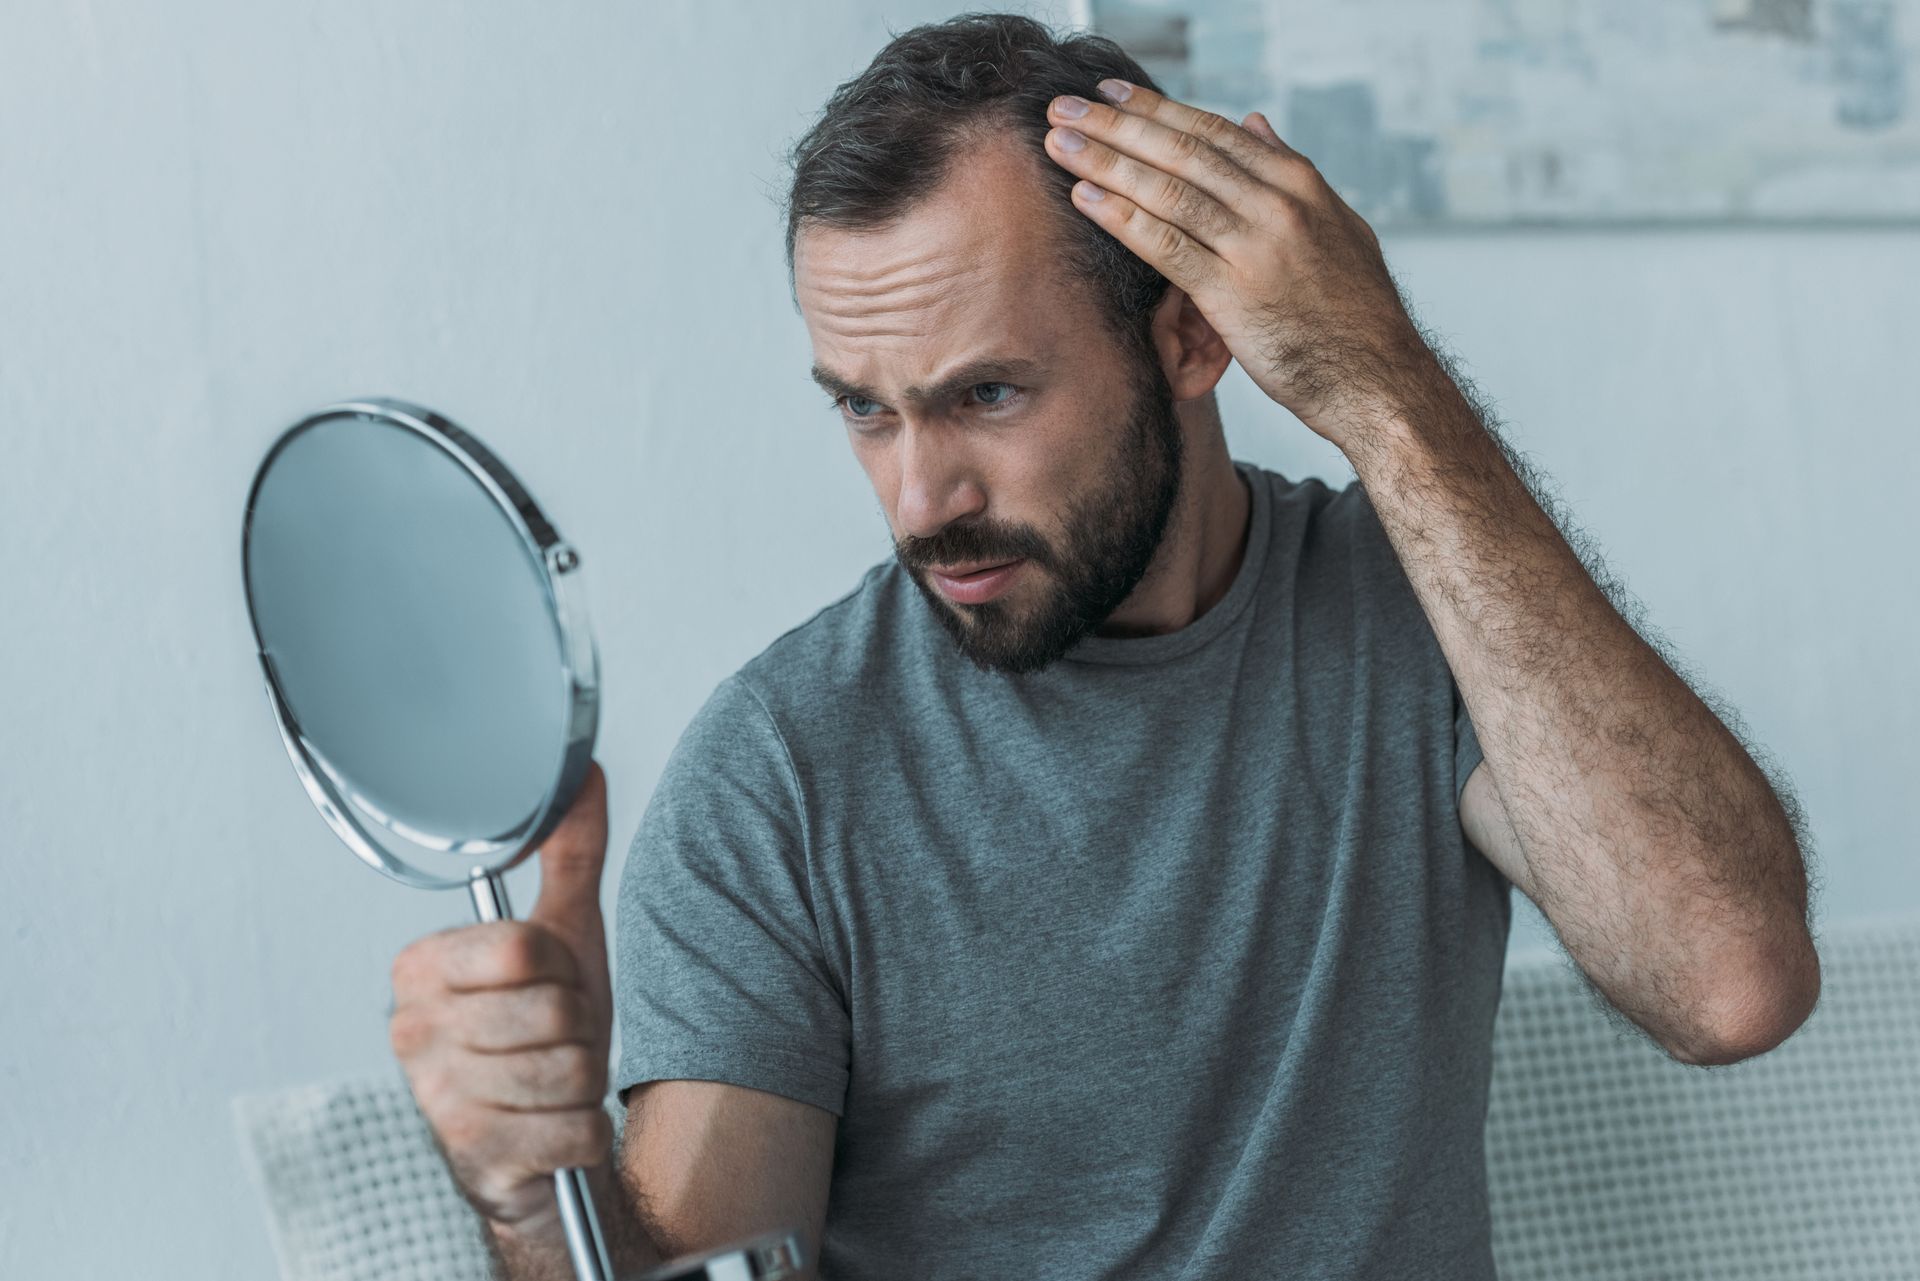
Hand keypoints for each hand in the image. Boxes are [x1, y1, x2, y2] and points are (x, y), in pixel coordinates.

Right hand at [389, 762, 613, 1237]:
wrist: (537, 1149)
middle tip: (554, 1042)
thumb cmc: (546, 1036)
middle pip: (553, 1010)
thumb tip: (580, 768)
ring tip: (555, 1084)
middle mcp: (411, 1031)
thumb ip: (570, 853)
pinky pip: (576, 1130)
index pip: (523, 949)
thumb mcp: (564, 939)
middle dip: (579, 1030)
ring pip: (569, 1070)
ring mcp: (435, 1099)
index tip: (543, 985)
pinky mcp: (470, 1160)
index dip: (560, 969)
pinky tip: (555, 1130)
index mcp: (422, 968)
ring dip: (584, 1081)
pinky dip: (585, 1132)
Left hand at [1043, 80, 1440, 447]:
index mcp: (1299, 184)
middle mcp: (1277, 205)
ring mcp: (1255, 248)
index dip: (1156, 109)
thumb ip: (1291, 172)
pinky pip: (1166, 246)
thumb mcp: (1337, 225)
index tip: (1112, 93)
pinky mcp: (1233, 296)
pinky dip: (1122, 217)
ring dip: (1107, 162)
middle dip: (1117, 125)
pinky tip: (1085, 197)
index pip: (1214, 133)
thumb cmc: (1356, 311)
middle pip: (1183, 152)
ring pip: (1168, 191)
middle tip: (1066, 106)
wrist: (1378, 378)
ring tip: (1059, 143)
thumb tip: (1255, 121)